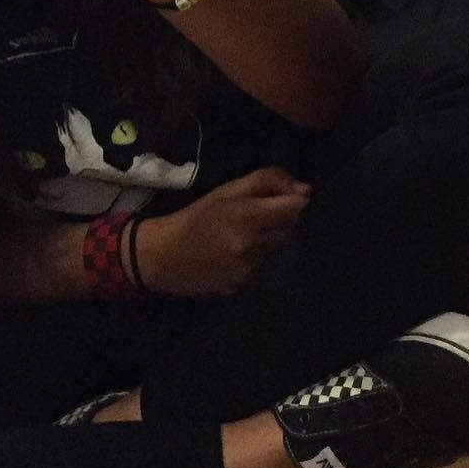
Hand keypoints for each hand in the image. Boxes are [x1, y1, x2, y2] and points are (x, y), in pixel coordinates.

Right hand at [140, 166, 311, 298]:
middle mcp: (250, 244)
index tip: (286, 199)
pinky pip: (260, 267)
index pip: (294, 208)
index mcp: (246, 215)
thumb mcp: (225, 191)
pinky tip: (232, 256)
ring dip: (266, 240)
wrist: (163, 256)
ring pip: (275, 249)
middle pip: (288, 229)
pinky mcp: (242, 285)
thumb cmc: (195, 217)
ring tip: (239, 237)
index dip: (294, 202)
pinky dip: (252, 260)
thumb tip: (305, 189)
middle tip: (253, 217)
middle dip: (277, 220)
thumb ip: (266, 182)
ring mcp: (247, 269)